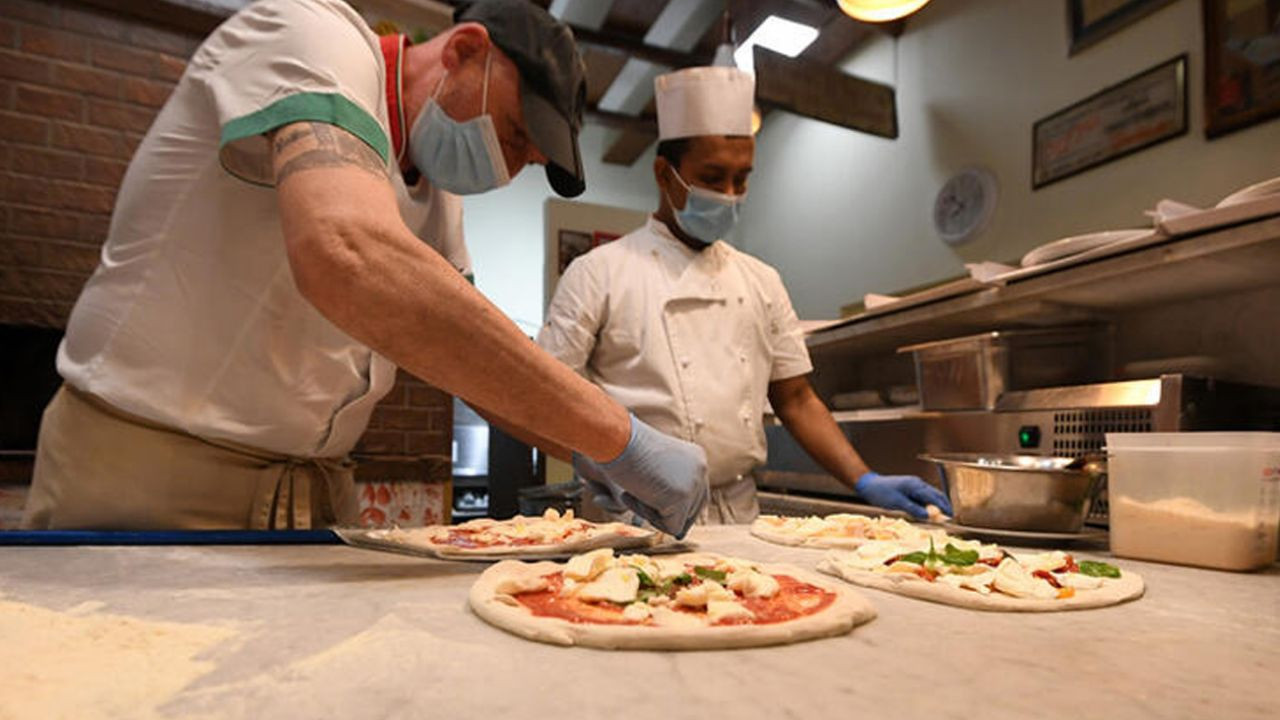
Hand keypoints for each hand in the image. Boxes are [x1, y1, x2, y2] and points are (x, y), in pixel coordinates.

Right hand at [573, 415, 707, 537]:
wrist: (615, 439)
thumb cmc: (623, 449)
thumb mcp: (652, 466)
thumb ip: (667, 486)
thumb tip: (678, 531)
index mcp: (696, 459)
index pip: (696, 495)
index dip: (674, 507)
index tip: (651, 506)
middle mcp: (701, 470)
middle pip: (693, 510)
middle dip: (666, 513)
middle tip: (636, 498)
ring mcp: (694, 484)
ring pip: (680, 521)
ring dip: (652, 514)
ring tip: (631, 491)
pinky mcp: (682, 497)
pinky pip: (671, 527)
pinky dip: (648, 518)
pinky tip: (632, 494)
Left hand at [854, 472, 952, 519]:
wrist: (870, 485)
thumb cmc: (881, 493)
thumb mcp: (897, 503)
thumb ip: (913, 509)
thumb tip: (928, 516)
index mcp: (915, 486)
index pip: (934, 497)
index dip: (944, 507)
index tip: (951, 516)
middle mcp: (917, 484)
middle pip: (936, 494)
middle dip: (944, 505)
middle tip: (949, 517)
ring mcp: (914, 485)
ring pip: (930, 495)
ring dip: (937, 505)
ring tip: (941, 516)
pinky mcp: (910, 489)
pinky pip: (923, 497)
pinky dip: (928, 504)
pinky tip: (928, 512)